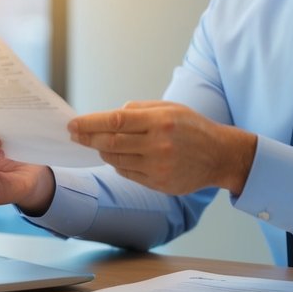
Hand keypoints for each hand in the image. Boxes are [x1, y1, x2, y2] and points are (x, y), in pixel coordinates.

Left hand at [67, 101, 255, 195]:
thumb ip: (138, 109)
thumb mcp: (169, 108)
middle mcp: (158, 145)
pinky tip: (117, 156)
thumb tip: (108, 117)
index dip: (90, 123)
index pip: (116, 121)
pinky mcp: (159, 184)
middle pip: (111, 143)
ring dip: (102, 151)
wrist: (219, 156)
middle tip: (74, 135)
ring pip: (116, 160)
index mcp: (160, 121)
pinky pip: (127, 174)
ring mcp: (158, 167)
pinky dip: (117, 164)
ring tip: (97, 143)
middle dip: (88, 138)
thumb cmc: (191, 127)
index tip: (73, 124)